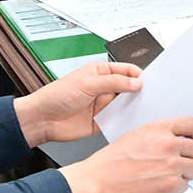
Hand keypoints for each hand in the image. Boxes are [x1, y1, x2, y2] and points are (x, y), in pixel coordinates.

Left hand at [16, 60, 142, 143]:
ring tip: (143, 109)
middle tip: (150, 96)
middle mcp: (104, 88)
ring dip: (134, 107)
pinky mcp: (102, 121)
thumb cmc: (56, 96)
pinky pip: (119, 120)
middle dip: (140, 91)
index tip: (148, 83)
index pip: (126, 70)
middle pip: (129, 88)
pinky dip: (126, 121)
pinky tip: (131, 122)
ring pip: (126, 105)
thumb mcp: (87, 84)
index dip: (138, 75)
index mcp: (100, 73)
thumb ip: (114, 82)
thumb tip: (136, 81)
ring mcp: (104, 105)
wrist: (42, 120)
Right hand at [62, 116, 192, 192]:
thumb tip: (176, 141)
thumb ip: (159, 136)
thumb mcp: (136, 136)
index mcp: (158, 129)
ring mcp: (172, 164)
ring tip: (171, 176)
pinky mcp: (171, 184)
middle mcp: (168, 144)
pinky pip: (186, 185)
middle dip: (192, 157)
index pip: (192, 124)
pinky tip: (162, 186)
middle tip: (183, 163)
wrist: (98, 181)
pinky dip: (177, 188)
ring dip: (186, 174)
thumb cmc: (110, 162)